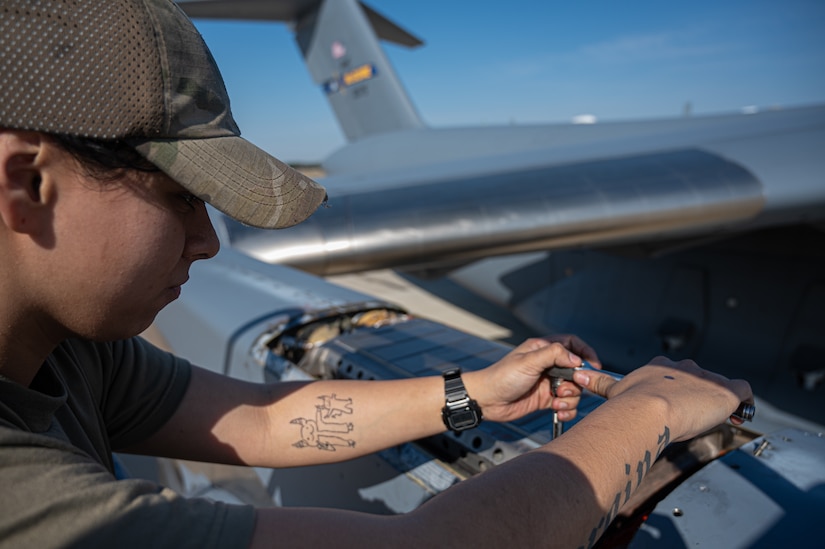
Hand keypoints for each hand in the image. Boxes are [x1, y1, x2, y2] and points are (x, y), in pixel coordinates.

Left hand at [465, 335, 600, 423]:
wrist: (487, 400)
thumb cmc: (502, 377)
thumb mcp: (528, 361)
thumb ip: (554, 355)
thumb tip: (576, 359)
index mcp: (543, 349)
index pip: (572, 344)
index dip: (585, 353)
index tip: (593, 366)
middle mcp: (548, 365)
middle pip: (577, 371)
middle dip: (577, 382)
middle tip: (565, 388)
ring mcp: (548, 383)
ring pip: (574, 389)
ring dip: (570, 398)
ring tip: (556, 401)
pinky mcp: (546, 399)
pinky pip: (566, 404)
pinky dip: (566, 409)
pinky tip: (557, 411)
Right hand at [572, 356, 753, 441]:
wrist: (650, 409)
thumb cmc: (631, 403)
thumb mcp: (613, 391)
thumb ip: (598, 383)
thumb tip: (577, 375)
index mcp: (660, 367)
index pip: (671, 373)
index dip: (672, 389)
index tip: (669, 402)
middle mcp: (684, 368)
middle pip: (695, 377)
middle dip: (694, 394)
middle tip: (688, 414)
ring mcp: (707, 378)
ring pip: (716, 385)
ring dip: (715, 400)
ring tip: (712, 418)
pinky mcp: (727, 391)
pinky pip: (743, 391)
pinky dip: (744, 402)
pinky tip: (740, 413)